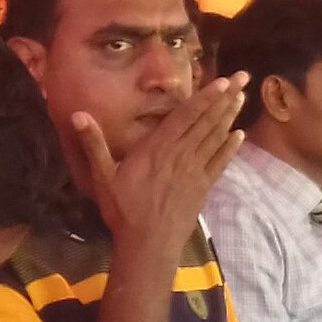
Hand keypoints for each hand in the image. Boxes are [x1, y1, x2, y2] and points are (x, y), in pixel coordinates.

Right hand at [72, 74, 246, 254]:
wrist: (148, 244)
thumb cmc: (123, 209)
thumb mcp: (102, 176)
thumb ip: (93, 144)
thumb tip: (78, 114)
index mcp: (158, 149)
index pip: (185, 117)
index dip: (204, 97)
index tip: (222, 81)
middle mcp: (181, 155)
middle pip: (207, 121)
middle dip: (226, 98)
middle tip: (244, 77)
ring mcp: (195, 171)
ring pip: (216, 137)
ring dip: (230, 116)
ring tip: (243, 96)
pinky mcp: (203, 186)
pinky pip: (220, 162)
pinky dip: (230, 147)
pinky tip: (239, 134)